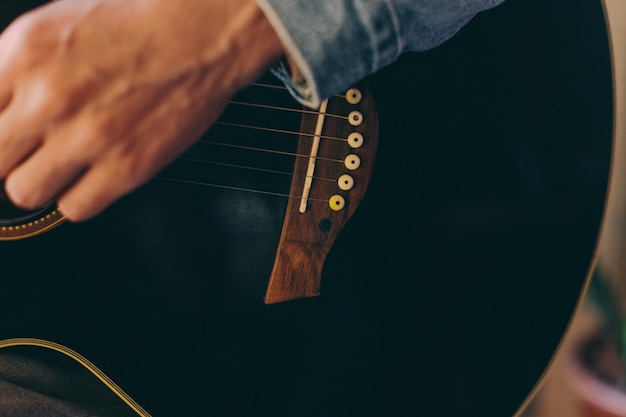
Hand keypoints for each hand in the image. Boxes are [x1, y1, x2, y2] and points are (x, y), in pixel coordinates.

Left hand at [0, 0, 282, 220]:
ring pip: (25, 192)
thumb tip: (2, 104)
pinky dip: (80, 197)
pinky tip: (94, 176)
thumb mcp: (55, 24)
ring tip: (64, 166)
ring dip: (41, 181)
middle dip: (11, 157)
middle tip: (32, 150)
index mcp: (23, 54)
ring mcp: (87, 137)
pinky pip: (75, 208)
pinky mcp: (127, 166)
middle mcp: (48, 98)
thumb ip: (13, 66)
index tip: (8, 136)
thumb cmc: (139, 22)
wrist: (202, 33)